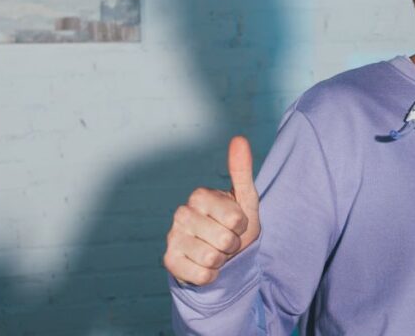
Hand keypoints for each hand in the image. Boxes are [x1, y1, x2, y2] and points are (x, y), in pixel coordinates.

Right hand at [163, 136, 261, 285]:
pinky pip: (201, 275)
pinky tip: (205, 265)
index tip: (236, 223)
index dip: (242, 226)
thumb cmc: (235, 224)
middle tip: (226, 240)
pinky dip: (210, 275)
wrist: (220, 255)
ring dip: (222, 260)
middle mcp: (181, 213)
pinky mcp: (168, 261)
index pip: (235, 218)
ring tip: (217, 252)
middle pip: (224, 240)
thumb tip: (239, 138)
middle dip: (232, 245)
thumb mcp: (245, 198)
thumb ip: (241, 170)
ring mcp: (172, 237)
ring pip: (212, 258)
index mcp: (200, 195)